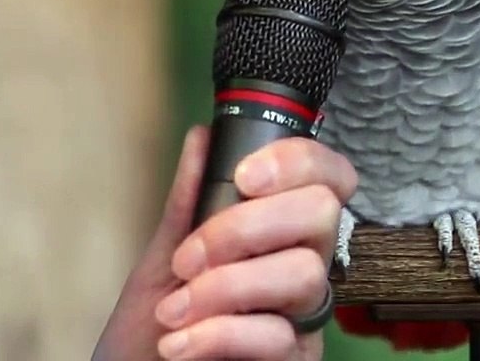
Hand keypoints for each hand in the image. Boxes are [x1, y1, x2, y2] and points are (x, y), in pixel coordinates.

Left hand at [92, 123, 357, 360]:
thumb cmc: (152, 330)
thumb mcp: (163, 259)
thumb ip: (188, 202)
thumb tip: (203, 138)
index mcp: (280, 232)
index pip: (327, 176)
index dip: (298, 162)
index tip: (244, 176)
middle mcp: (302, 266)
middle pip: (322, 212)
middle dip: (247, 226)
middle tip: (190, 257)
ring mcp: (304, 316)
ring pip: (302, 273)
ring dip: (225, 286)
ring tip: (174, 311)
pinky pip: (279, 335)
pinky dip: (219, 334)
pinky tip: (180, 343)